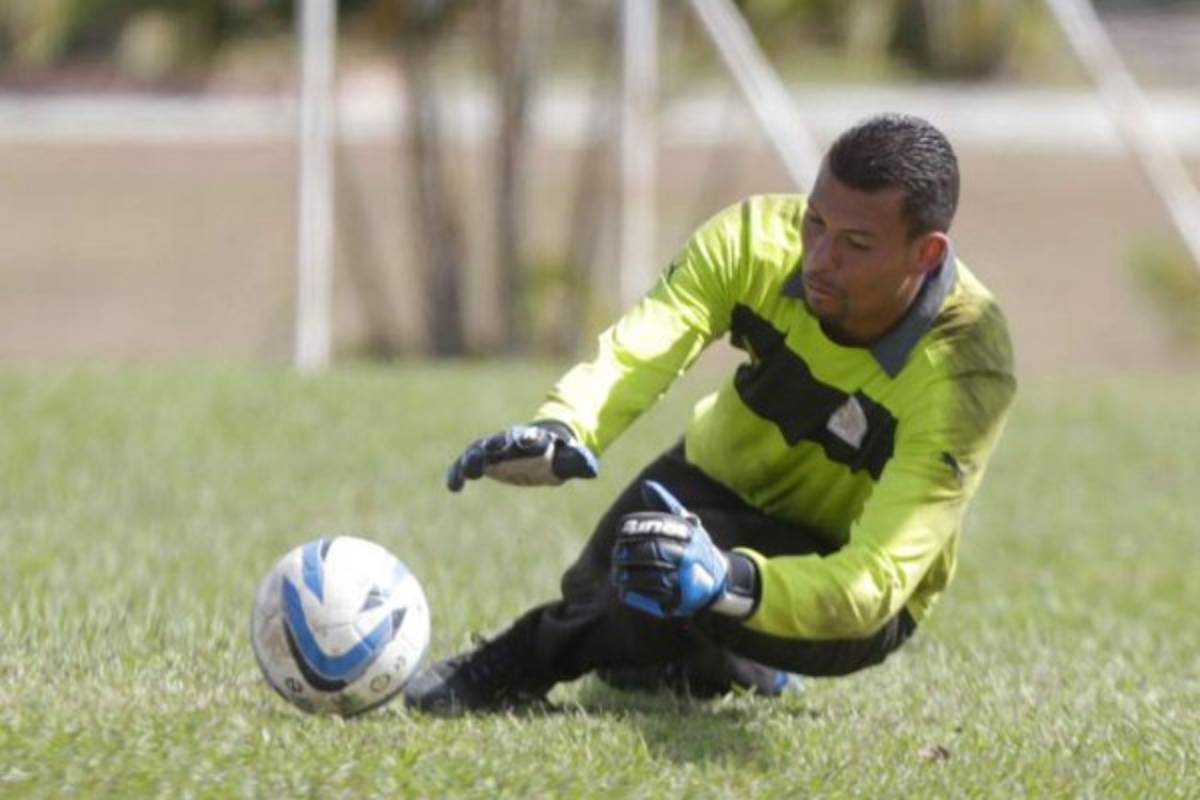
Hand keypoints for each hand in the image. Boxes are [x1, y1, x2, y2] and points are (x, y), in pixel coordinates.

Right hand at [445, 421, 598, 491]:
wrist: (546, 445)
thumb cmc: (560, 454)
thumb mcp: (573, 458)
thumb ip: (578, 462)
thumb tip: (591, 470)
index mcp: (534, 439)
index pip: (530, 438)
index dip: (526, 442)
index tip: (524, 446)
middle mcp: (511, 441)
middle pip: (498, 442)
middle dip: (490, 449)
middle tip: (481, 460)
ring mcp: (495, 449)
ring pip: (478, 451)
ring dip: (470, 461)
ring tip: (461, 477)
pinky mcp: (485, 460)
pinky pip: (467, 465)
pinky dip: (458, 472)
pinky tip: (454, 487)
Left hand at [611, 481, 755, 618]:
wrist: (717, 581)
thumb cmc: (693, 547)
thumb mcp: (685, 524)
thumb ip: (665, 505)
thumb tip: (647, 485)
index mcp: (690, 534)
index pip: (658, 528)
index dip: (636, 528)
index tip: (622, 530)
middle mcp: (691, 556)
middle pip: (654, 552)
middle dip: (630, 553)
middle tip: (617, 555)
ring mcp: (687, 580)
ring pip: (652, 577)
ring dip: (629, 575)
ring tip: (618, 574)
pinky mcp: (681, 600)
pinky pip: (654, 598)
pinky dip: (636, 594)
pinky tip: (625, 589)